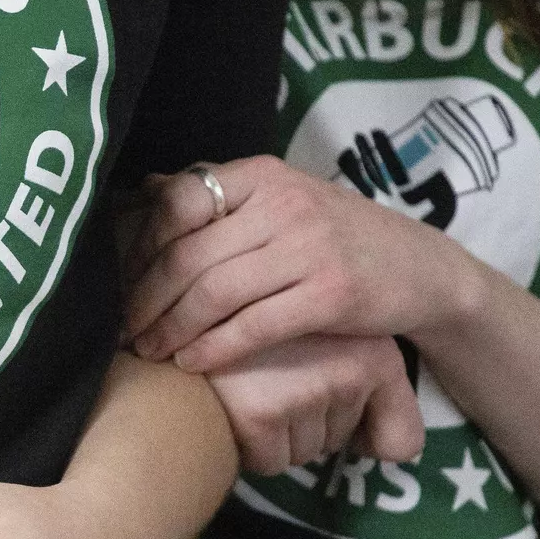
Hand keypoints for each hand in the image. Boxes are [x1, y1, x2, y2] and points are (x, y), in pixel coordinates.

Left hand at [122, 157, 485, 372]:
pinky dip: (214, 347)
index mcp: (263, 175)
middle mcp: (284, 204)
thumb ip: (221, 198)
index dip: (139, 247)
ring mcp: (311, 248)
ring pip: (215, 292)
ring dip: (172, 328)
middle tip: (122, 330)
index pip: (178, 203)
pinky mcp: (332, 294)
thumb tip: (144, 190)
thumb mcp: (282, 201)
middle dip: (146, 299)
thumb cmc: (337, 239)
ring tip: (150, 351)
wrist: (423, 270)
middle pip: (189, 254)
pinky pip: (254, 325)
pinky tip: (193, 362)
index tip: (117, 282)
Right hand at [207, 335, 423, 473]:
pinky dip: (250, 447)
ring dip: (279, 435)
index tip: (337, 417)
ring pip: (304, 452)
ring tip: (251, 387)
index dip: (367, 442)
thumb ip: (379, 395)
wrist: (181, 318)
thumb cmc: (258, 335)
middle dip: (309, 426)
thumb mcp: (330, 342)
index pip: (402, 442)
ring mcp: (306, 388)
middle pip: (339, 443)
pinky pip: (271, 462)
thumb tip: (395, 453)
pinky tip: (234, 404)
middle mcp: (349, 365)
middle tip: (275, 382)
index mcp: (374, 348)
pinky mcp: (262, 412)